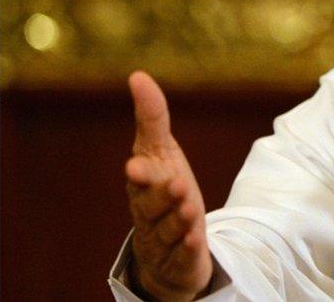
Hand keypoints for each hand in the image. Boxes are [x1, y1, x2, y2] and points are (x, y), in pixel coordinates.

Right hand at [125, 71, 212, 300]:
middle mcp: (149, 212)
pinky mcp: (181, 258)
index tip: (137, 165)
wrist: (166, 247)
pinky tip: (196, 240)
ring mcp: (164, 237)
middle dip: (160, 195)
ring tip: (190, 208)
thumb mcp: (161, 152)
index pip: (141, 177)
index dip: (141, 172)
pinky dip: (188, 248)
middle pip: (152, 204)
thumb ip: (152, 118)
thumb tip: (138, 76)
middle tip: (174, 184)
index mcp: (144, 184)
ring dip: (178, 220)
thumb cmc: (161, 190)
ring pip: (169, 229)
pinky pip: (183, 254)